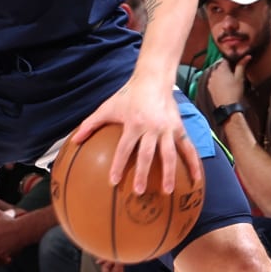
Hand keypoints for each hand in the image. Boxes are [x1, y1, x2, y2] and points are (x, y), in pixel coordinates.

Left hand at [71, 80, 200, 195]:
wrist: (153, 80)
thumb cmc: (127, 96)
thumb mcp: (107, 107)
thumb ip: (90, 124)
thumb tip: (74, 140)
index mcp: (134, 123)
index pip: (124, 148)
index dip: (119, 165)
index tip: (114, 181)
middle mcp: (152, 127)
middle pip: (147, 154)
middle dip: (142, 174)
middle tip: (139, 192)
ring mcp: (168, 129)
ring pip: (169, 154)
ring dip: (168, 173)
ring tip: (166, 191)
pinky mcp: (179, 129)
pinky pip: (188, 148)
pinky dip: (194, 164)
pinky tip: (196, 181)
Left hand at [204, 56, 247, 107]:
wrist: (228, 106)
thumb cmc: (235, 91)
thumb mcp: (240, 77)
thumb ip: (242, 65)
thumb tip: (247, 56)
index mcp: (221, 68)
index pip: (225, 59)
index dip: (231, 61)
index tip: (236, 64)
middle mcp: (213, 72)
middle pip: (220, 66)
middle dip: (226, 68)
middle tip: (234, 73)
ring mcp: (210, 80)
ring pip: (216, 73)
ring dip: (221, 74)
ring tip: (229, 80)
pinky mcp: (209, 87)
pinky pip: (213, 80)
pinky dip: (218, 81)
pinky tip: (224, 86)